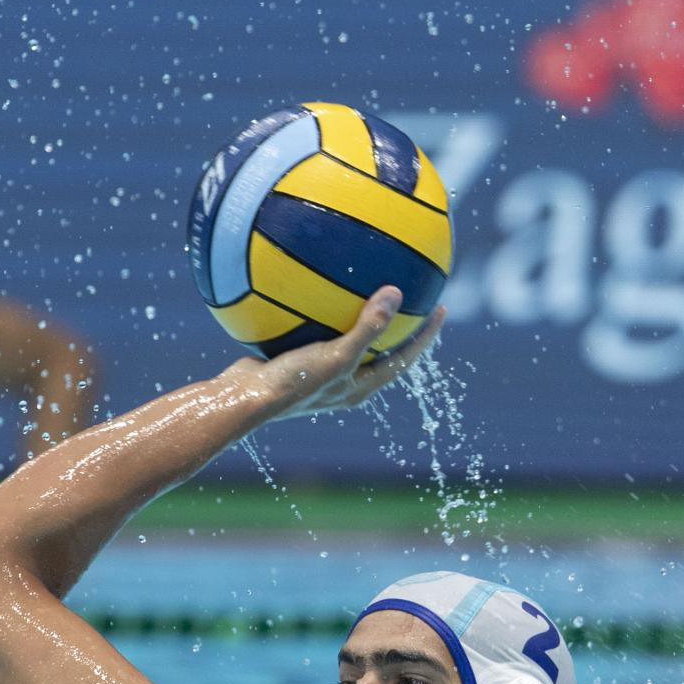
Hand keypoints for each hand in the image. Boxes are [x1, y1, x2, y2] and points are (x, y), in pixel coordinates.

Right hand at [216, 287, 445, 418]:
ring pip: (348, 339)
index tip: (439, 308)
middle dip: (398, 325)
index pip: (404, 359)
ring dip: (360, 316)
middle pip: (381, 350)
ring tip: (368, 286)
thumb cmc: (293, 383)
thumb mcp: (337, 355)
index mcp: (360, 387)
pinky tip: (317, 285)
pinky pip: (318, 330)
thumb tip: (396, 293)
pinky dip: (323, 310)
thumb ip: (368, 328)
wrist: (243, 398)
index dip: (424, 335)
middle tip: (413, 296)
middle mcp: (344, 382)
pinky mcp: (296, 359)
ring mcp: (319, 371)